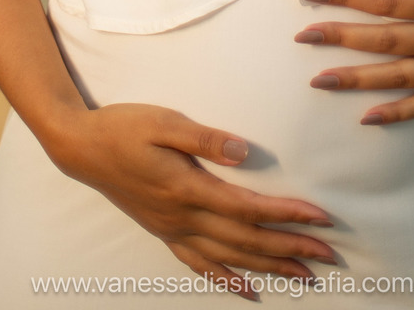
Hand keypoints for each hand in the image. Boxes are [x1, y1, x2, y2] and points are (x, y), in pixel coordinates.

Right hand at [46, 101, 335, 293]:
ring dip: (270, 267)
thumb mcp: (165, 122)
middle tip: (330, 255)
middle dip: (291, 248)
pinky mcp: (164, 232)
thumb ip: (206, 139)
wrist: (83, 148)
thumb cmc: (125, 127)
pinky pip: (200, 265)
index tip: (321, 218)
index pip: (249, 209)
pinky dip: (227, 279)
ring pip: (230, 258)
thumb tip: (245, 153)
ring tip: (305, 275)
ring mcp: (173, 230)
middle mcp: (184, 218)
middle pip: (247, 241)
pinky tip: (248, 290)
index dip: (288, 215)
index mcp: (188, 189)